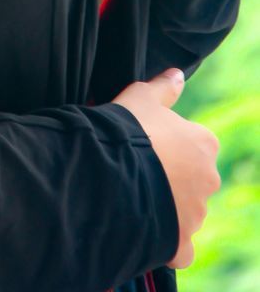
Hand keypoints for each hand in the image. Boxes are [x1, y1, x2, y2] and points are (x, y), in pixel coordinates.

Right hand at [110, 68, 220, 269]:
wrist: (112, 174)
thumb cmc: (128, 129)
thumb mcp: (141, 96)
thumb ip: (164, 88)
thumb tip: (178, 73)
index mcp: (204, 143)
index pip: (194, 143)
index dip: (168, 142)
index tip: (145, 142)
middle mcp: (208, 180)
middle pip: (192, 179)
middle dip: (170, 177)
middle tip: (137, 168)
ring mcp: (196, 214)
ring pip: (184, 211)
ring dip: (165, 206)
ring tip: (131, 194)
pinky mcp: (182, 243)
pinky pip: (180, 247)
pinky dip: (167, 243)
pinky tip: (146, 230)